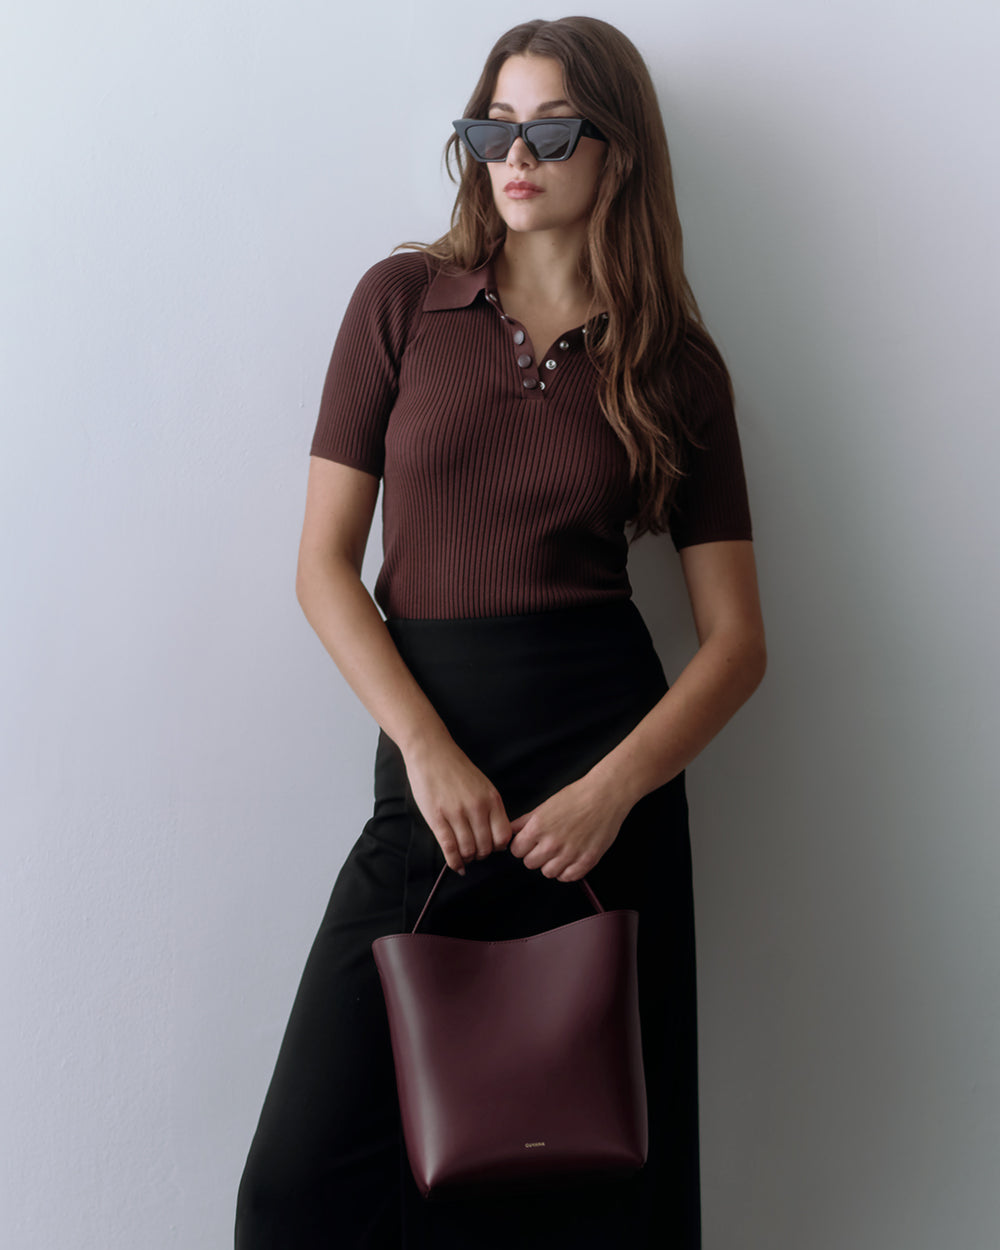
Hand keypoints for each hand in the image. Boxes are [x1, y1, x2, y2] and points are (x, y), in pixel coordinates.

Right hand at [403, 734, 511, 874]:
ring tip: (465, 856)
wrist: (431, 752)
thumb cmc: (457, 769)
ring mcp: (457, 814)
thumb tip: (497, 835)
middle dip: (482, 855)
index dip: (498, 847)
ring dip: (468, 858)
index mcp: (492, 799)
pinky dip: (454, 862)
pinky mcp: (437, 818)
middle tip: (476, 854)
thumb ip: (491, 807)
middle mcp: (477, 808)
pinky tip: (456, 866)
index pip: (503, 836)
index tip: (491, 847)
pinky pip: (449, 848)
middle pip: (486, 846)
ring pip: (468, 850)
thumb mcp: (483, 785)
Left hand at [508, 774, 630, 882]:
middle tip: (546, 845)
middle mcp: (552, 843)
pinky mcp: (586, 861)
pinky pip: (568, 877)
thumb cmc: (576, 796)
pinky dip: (567, 871)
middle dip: (535, 854)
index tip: (530, 842)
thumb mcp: (545, 806)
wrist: (605, 795)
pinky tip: (570, 858)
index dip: (522, 845)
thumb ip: (525, 821)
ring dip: (551, 864)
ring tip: (559, 851)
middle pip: (530, 863)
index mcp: (538, 827)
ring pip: (548, 872)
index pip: (516, 850)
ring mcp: (570, 854)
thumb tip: (511, 832)